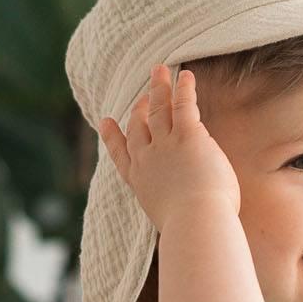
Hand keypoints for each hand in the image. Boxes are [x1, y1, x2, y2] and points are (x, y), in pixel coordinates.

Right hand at [97, 63, 240, 233]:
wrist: (195, 224)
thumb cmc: (191, 231)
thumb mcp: (173, 218)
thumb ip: (173, 204)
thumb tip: (186, 208)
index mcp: (141, 184)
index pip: (122, 156)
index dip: (113, 137)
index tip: (107, 123)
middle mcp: (148, 161)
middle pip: (139, 128)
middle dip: (139, 110)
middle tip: (142, 98)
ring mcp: (166, 146)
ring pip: (159, 110)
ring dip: (159, 89)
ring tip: (160, 70)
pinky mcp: (187, 136)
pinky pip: (184, 106)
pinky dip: (184, 89)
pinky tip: (186, 75)